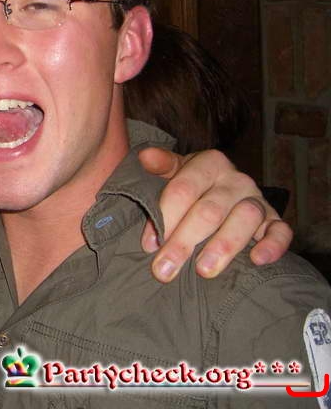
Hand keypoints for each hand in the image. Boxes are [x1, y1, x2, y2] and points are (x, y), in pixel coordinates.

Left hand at [138, 147, 292, 282]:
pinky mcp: (275, 219)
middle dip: (184, 241)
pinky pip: (281, 231)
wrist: (222, 190)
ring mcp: (257, 199)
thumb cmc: (191, 184)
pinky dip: (273, 245)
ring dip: (224, 246)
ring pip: (245, 219)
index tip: (150, 245)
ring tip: (204, 270)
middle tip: (165, 269)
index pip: (183, 190)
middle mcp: (236, 179)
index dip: (164, 217)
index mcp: (209, 163)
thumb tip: (145, 157)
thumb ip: (160, 165)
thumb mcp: (174, 171)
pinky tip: (257, 260)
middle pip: (209, 210)